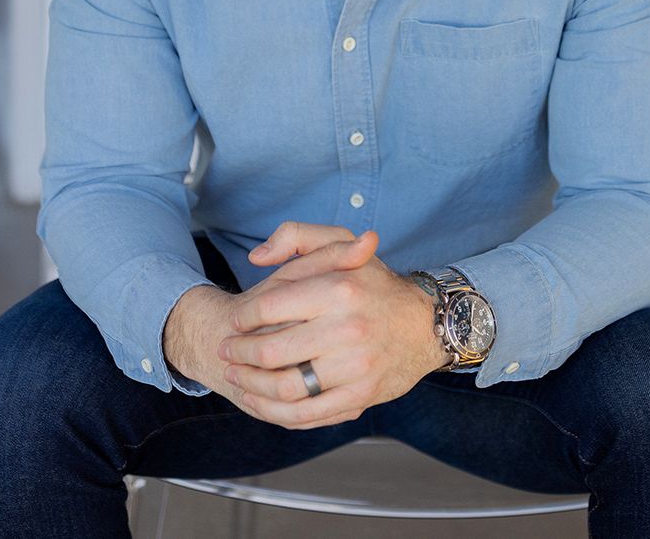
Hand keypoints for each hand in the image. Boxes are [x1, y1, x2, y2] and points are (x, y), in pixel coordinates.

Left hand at [162, 224, 371, 420]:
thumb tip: (256, 258)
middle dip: (239, 354)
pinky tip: (260, 402)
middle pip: (272, 351)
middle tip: (226, 351)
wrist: (423, 324)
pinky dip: (277, 412)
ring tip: (237, 376)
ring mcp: (355, 366)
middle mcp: (347, 328)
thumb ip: (294, 236)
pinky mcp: (360, 396)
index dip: (243, 317)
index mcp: (337, 289)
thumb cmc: (374, 283)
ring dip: (251, 385)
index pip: (270, 307)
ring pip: (286, 387)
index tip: (234, 322)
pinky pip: (309, 413)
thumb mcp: (339, 241)